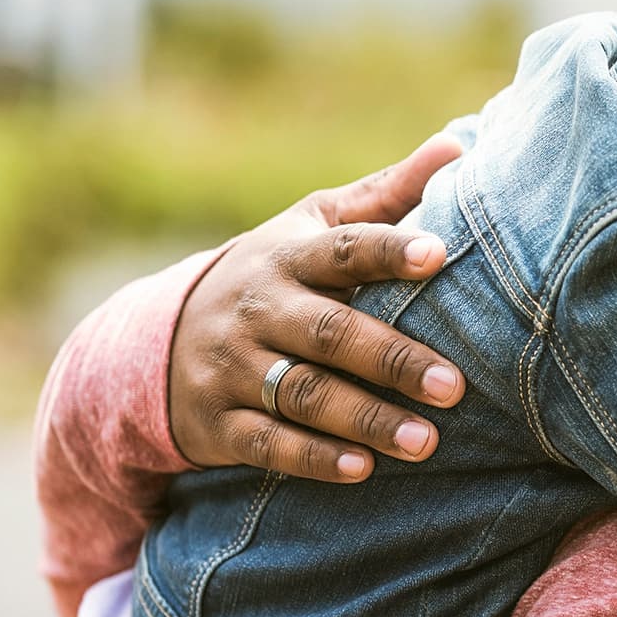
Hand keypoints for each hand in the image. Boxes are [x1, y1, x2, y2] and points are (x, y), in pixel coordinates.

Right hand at [169, 133, 466, 481]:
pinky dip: (314, 459)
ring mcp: (232, 367)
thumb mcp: (312, 228)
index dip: (388, 250)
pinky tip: (363, 469)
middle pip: (329, 333)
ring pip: (303, 394)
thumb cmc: (275, 278)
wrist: (159, 340)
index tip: (439, 254)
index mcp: (287, 256)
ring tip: (426, 442)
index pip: (342, 248)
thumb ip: (383, 198)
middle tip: (454, 387)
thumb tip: (457, 146)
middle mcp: (257, 309)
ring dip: (366, 419)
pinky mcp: (218, 422)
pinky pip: (268, 444)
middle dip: (392, 359)